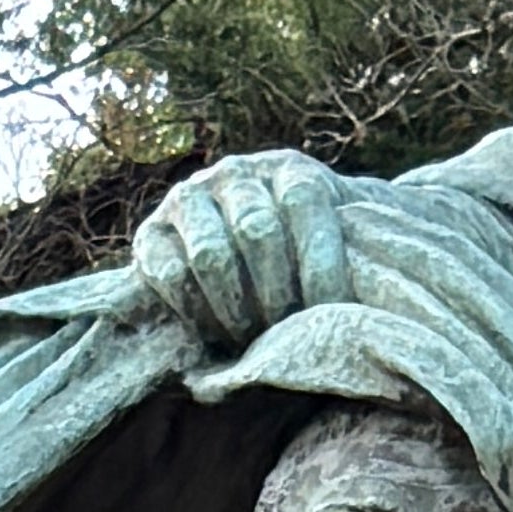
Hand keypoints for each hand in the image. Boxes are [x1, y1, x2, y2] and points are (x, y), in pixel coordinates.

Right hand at [132, 148, 351, 349]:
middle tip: (284, 337)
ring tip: (248, 340)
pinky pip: (170, 272)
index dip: (319, 265)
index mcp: (289, 171)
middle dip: (275, 298)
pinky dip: (193, 310)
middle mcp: (238, 174)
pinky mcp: (152, 233)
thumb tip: (361, 312)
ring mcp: (192, 198)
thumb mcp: (335, 254)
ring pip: (212, 254)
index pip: (305, 202)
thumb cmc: (306, 272)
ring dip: (234, 310)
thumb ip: (346, 263)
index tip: (330, 315)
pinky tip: (212, 334)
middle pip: (258, 233)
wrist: (240, 270)